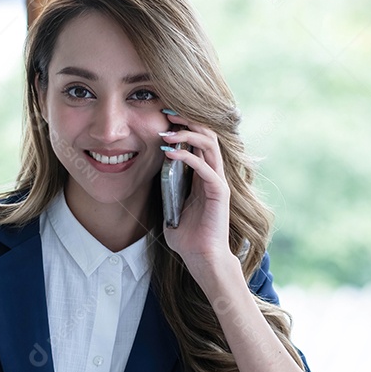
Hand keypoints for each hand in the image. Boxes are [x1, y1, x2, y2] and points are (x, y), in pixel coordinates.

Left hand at [159, 111, 235, 279]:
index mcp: (203, 176)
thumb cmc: (188, 238)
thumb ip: (166, 191)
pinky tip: (170, 153)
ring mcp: (218, 182)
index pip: (198, 141)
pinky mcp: (220, 193)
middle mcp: (214, 175)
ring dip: (188, 135)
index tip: (165, 116)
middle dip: (188, 121)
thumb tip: (150, 176)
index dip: (184, 126)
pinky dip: (188, 156)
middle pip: (207, 136)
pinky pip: (206, 168)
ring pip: (209, 146)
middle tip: (167, 113)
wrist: (202, 258)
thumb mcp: (171, 208)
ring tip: (168, 131)